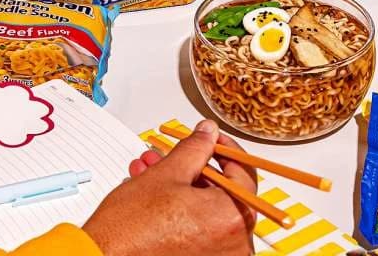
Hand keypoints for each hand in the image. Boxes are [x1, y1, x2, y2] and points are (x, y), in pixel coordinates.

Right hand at [82, 119, 255, 255]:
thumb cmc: (133, 227)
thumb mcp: (167, 173)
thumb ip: (195, 148)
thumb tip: (209, 133)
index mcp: (232, 219)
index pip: (244, 173)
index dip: (225, 149)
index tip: (211, 140)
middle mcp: (234, 246)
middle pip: (223, 193)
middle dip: (193, 169)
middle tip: (172, 155)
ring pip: (207, 211)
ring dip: (182, 187)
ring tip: (152, 171)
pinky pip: (200, 230)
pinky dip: (182, 211)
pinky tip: (155, 195)